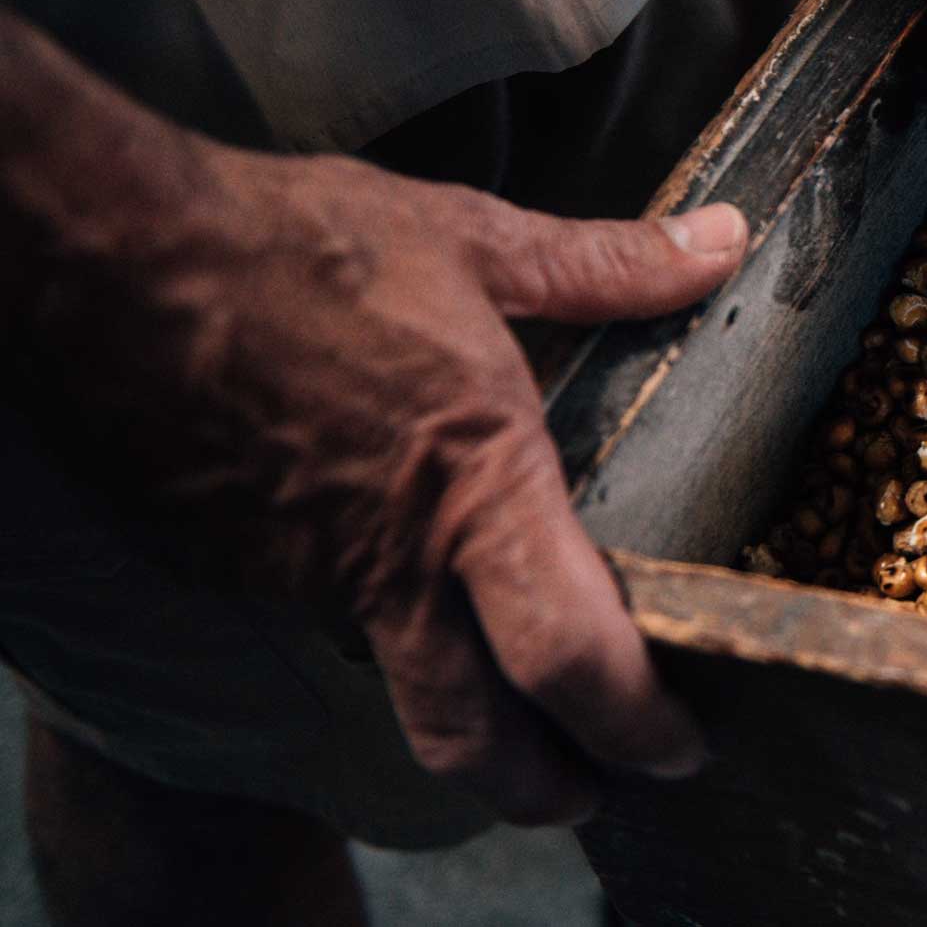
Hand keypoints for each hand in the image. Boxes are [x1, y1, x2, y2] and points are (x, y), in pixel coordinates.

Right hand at [1, 16, 743, 825]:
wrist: (102, 260)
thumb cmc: (292, 245)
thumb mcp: (471, 240)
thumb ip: (607, 264)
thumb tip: (722, 243)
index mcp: (473, 490)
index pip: (570, 657)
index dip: (634, 723)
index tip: (679, 743)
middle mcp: (384, 563)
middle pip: (471, 738)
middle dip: (541, 786)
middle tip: (591, 788)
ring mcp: (295, 577)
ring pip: (392, 672)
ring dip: (458, 698)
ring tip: (506, 677)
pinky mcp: (224, 567)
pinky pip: (314, 613)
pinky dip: (362, 612)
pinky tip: (380, 559)